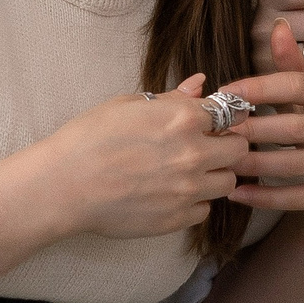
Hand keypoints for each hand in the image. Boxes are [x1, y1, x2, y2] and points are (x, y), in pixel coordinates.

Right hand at [33, 75, 247, 238]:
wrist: (63, 185)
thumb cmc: (89, 138)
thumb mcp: (128, 105)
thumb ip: (172, 97)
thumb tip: (200, 84)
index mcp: (185, 119)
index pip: (232, 115)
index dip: (223, 118)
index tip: (213, 124)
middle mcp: (194, 154)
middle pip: (240, 150)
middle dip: (227, 147)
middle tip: (205, 149)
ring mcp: (188, 189)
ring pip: (228, 182)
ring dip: (214, 176)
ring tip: (187, 173)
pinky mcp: (178, 218)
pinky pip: (205, 210)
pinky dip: (195, 202)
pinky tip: (172, 194)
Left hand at [220, 21, 303, 222]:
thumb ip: (294, 65)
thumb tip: (277, 25)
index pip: (298, 85)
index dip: (259, 87)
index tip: (225, 92)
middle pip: (290, 127)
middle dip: (248, 131)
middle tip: (215, 134)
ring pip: (290, 164)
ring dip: (251, 165)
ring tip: (221, 163)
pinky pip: (297, 197)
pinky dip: (263, 197)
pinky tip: (238, 193)